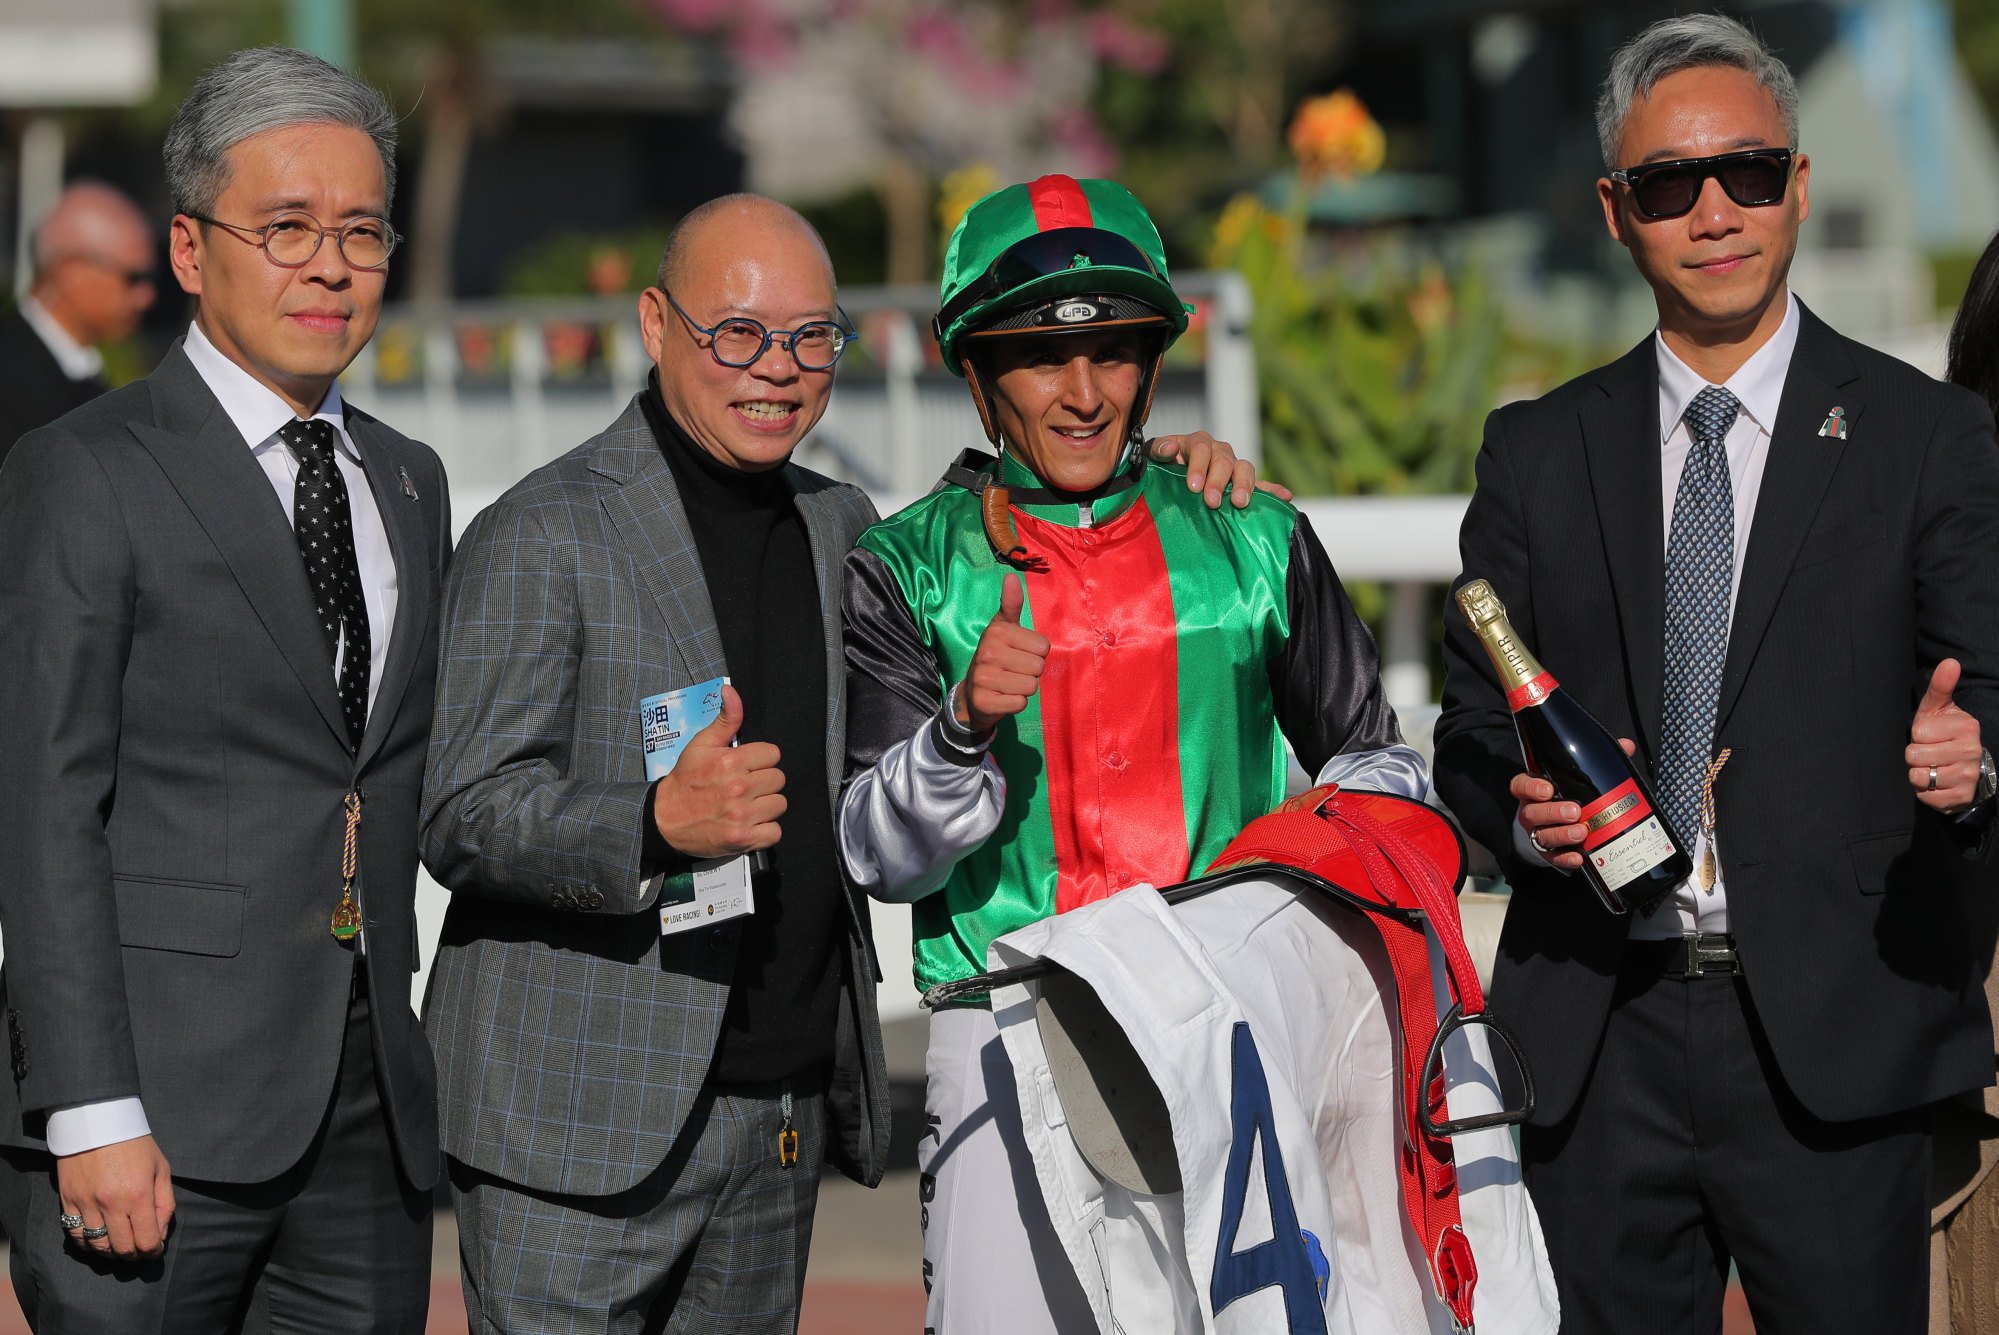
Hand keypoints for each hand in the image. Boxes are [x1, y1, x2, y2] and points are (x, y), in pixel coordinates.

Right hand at [56, 1134, 172, 1259]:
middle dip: (133, 1255)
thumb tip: (160, 1233)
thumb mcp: (161, 1168)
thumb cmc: (135, 1145)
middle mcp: (112, 1203)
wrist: (97, 1123)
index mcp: (139, 1194)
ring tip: (119, 1247)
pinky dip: (87, 1244)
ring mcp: (87, 1204)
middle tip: (137, 1251)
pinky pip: (76, 1235)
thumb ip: (165, 1202)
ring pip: (98, 1246)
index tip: (154, 1251)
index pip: (146, 1240)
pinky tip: (97, 1240)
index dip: (153, 1251)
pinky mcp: (68, 1201)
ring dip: (111, 1253)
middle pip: (122, 1248)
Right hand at [651, 684, 785, 856]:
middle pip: (778, 779)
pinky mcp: (743, 839)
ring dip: (766, 806)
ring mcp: (742, 815)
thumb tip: (731, 691)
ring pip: (779, 804)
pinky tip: (749, 824)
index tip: (747, 767)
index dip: (760, 760)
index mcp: (731, 762)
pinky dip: (765, 831)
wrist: (664, 819)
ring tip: (746, 805)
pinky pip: (775, 832)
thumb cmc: (684, 781)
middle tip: (745, 787)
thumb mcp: (701, 745)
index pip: (773, 754)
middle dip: (764, 782)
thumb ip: (725, 719)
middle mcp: (739, 788)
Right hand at [956, 575, 1049, 732]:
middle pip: (1039, 667)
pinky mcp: (984, 702)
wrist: (972, 695)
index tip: (1019, 654)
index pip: (1043, 647)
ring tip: (1008, 684)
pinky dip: (1016, 703)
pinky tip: (1003, 697)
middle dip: (1031, 672)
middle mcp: (987, 653)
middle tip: (1013, 671)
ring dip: (1024, 688)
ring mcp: (983, 679)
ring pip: (1031, 686)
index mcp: (996, 632)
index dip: (1036, 653)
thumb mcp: (1003, 628)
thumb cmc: (995, 656)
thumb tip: (1011, 576)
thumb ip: (1011, 604)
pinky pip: (1020, 703)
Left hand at [1146, 431, 1292, 508]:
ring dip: (1244, 485)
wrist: (1164, 480)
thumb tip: (1171, 449)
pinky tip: (1286, 497)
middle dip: (1219, 481)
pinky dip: (1273, 490)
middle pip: (1225, 460)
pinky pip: (1261, 486)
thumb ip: (1158, 450)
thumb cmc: (1157, 467)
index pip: (1201, 448)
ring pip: (1244, 469)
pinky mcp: (1241, 485)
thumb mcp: (1150, 457)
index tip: (1194, 487)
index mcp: (1196, 443)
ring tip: (1240, 503)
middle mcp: (1218, 452)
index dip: (1199, 466)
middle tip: (1211, 502)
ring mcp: (1232, 468)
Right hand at [1512, 738, 1636, 870]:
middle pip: (1532, 812)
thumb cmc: (1568, 795)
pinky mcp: (1547, 853)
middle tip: (1575, 811)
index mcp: (1534, 790)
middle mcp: (1531, 812)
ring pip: (1541, 835)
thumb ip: (1597, 762)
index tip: (1547, 788)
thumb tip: (1626, 745)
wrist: (1557, 827)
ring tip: (1581, 833)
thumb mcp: (1576, 778)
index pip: (1521, 785)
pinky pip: (1552, 857)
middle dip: (1552, 812)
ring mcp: (1538, 834)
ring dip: (1560, 834)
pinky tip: (1579, 858)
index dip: (1530, 787)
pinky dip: (1565, 858)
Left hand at [1907, 658, 1982, 813]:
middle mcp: (1971, 751)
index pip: (1918, 732)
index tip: (1933, 735)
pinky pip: (1925, 796)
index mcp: (1966, 726)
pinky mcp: (1961, 797)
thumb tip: (1950, 662)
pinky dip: (1926, 792)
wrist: (1965, 767)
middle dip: (1916, 756)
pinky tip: (1938, 783)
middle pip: (1914, 756)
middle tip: (1931, 753)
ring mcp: (1968, 775)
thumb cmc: (1944, 733)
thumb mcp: (1939, 708)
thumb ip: (1941, 686)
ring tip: (1935, 767)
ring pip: (1918, 777)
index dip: (1918, 735)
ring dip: (1920, 774)